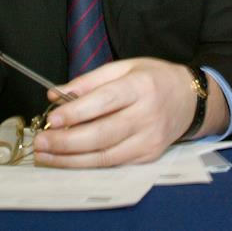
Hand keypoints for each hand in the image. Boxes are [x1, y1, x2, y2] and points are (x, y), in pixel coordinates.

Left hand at [33, 58, 204, 167]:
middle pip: (103, 134)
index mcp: (141, 86)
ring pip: (105, 155)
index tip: (53, 117)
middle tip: (41, 140)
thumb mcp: (124, 67)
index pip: (106, 101)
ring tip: (46, 154)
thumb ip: (89, 80)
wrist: (189, 100)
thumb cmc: (153, 79)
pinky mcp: (149, 156)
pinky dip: (87, 164)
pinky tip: (67, 160)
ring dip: (71, 158)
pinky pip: (113, 164)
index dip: (77, 112)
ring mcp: (150, 140)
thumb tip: (56, 94)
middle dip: (67, 141)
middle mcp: (148, 115)